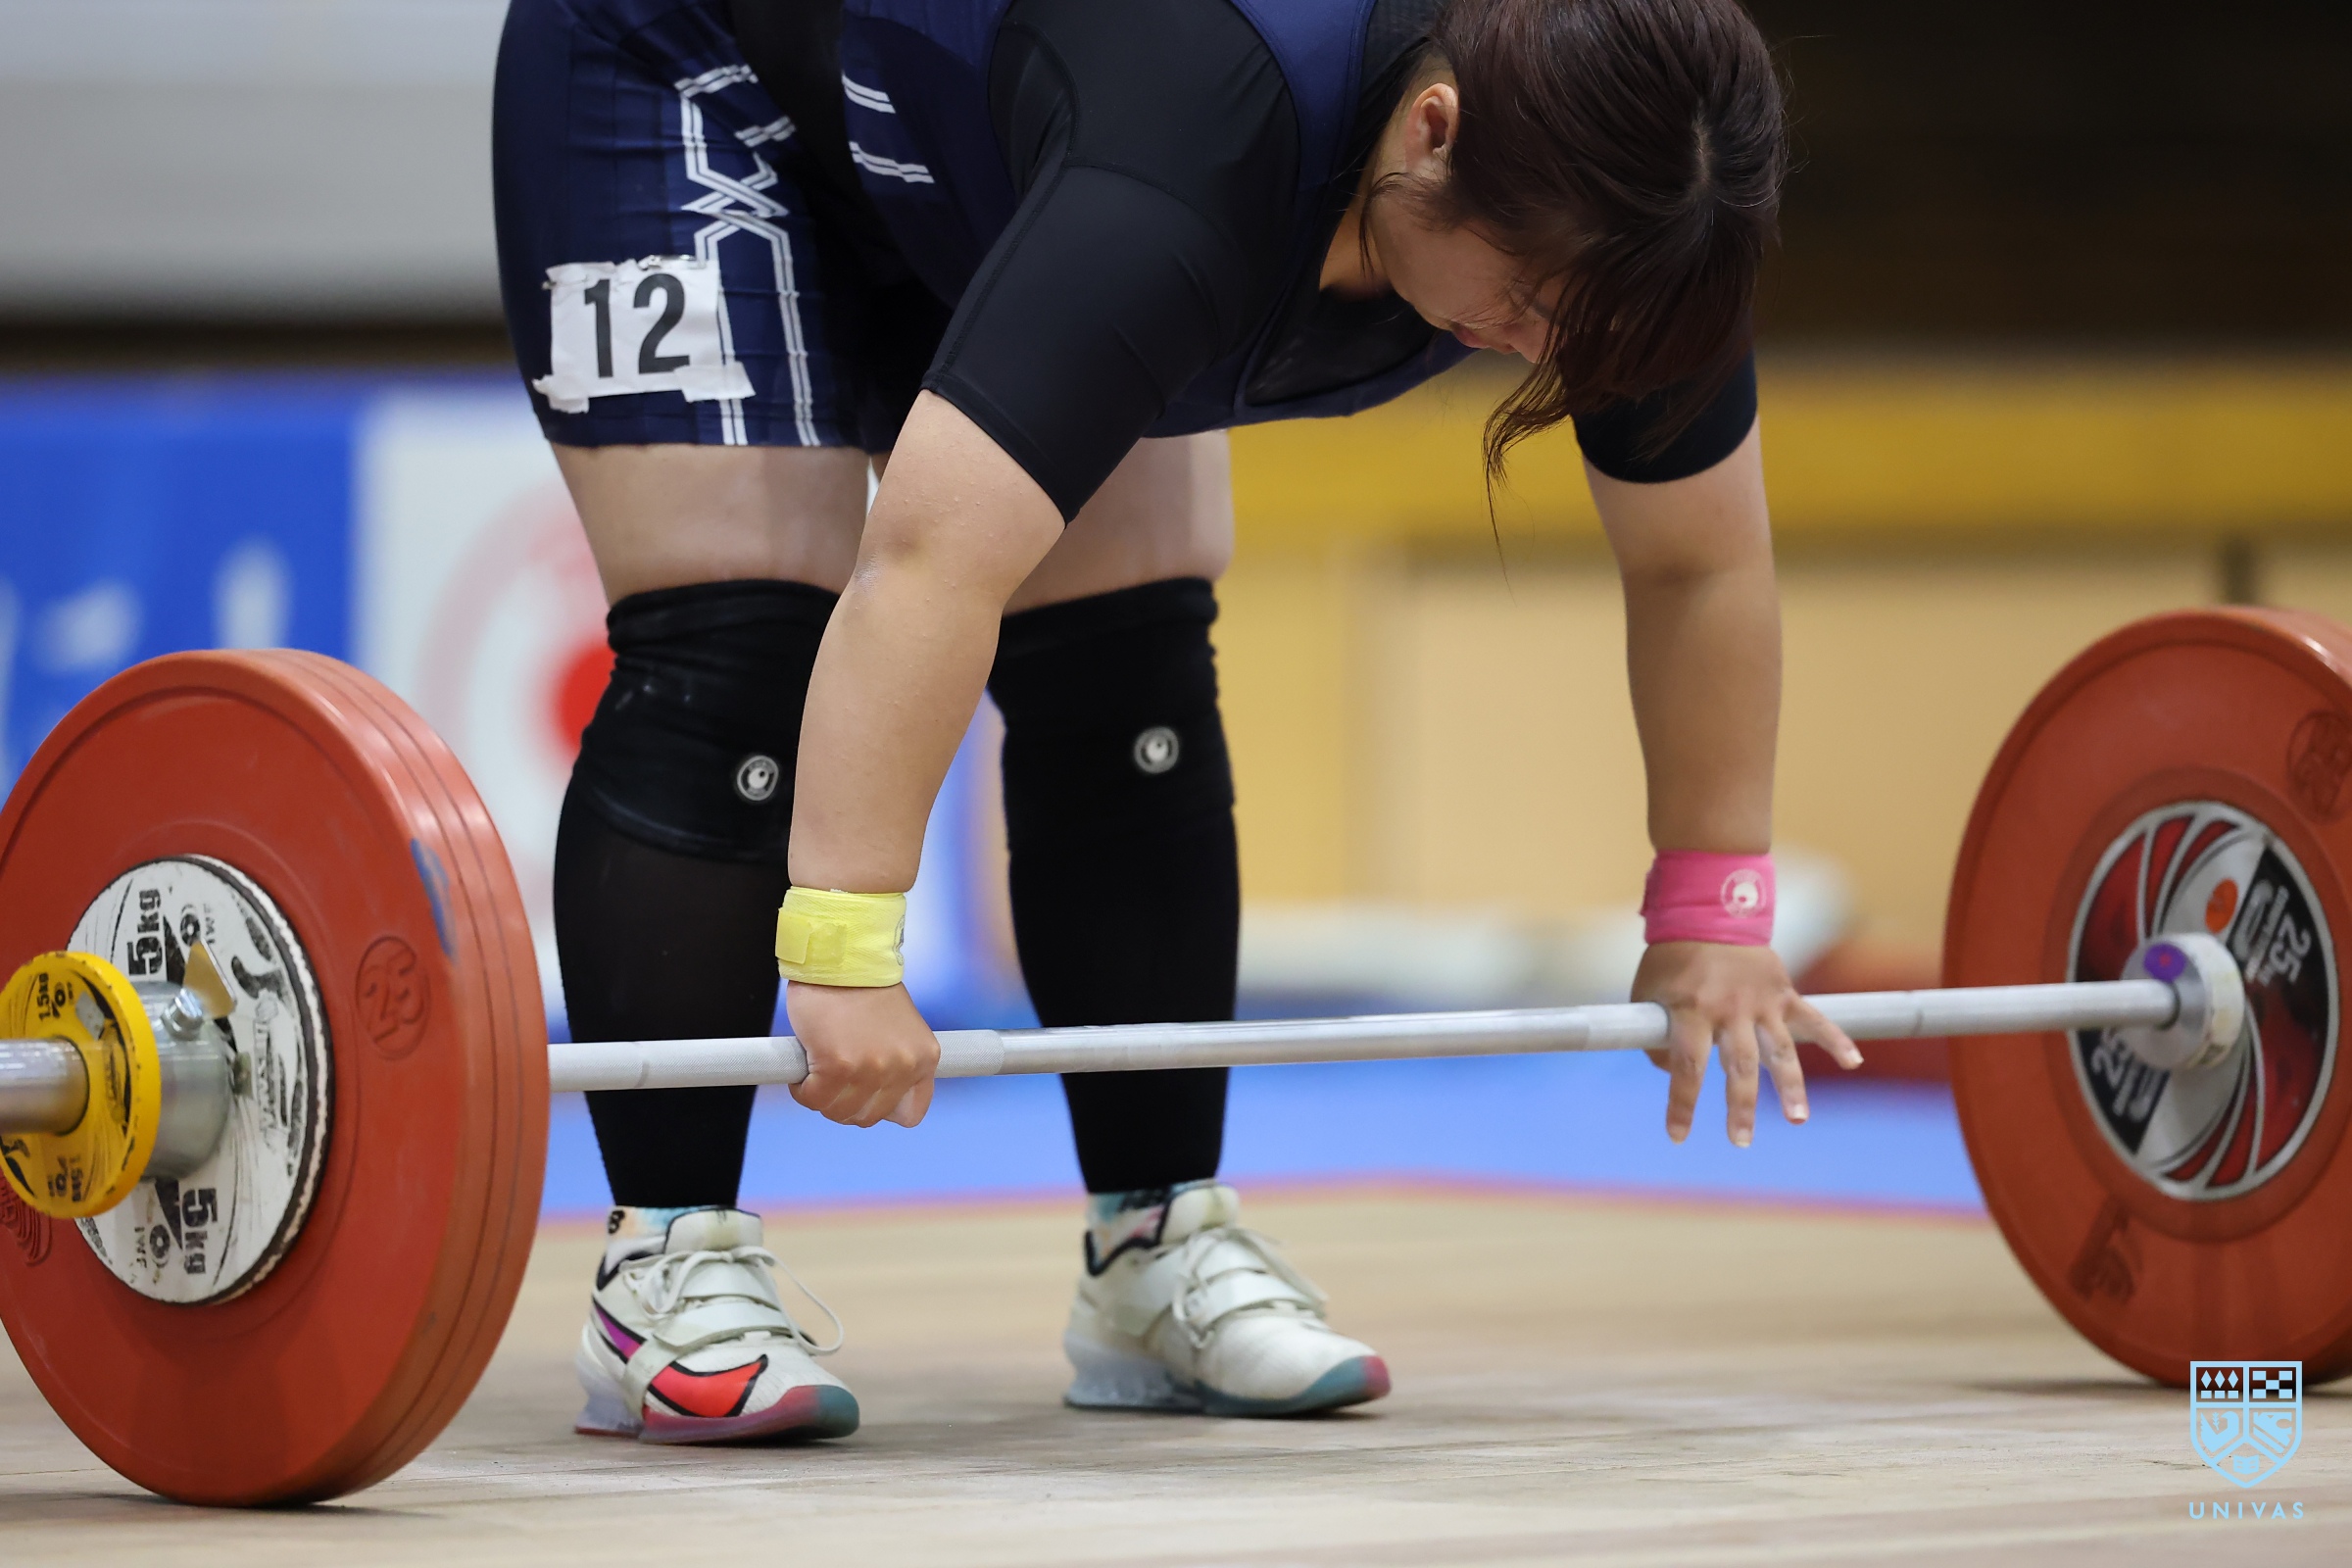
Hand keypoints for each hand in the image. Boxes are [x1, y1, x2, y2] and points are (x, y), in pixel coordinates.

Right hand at [784, 981, 938, 1127]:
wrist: (842, 958)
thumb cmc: (863, 991)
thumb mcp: (899, 1030)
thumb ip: (895, 1063)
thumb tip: (872, 1099)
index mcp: (924, 1059)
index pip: (910, 1114)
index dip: (882, 1109)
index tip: (865, 1094)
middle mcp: (903, 1067)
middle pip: (868, 1117)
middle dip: (845, 1104)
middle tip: (831, 1080)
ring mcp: (872, 1068)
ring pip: (839, 1112)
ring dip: (821, 1098)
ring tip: (816, 1071)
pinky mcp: (837, 1065)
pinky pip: (814, 1098)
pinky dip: (802, 1090)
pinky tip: (803, 1070)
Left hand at [1632, 942, 1861, 1145]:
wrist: (1706, 913)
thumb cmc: (1671, 961)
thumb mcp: (1649, 995)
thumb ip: (1655, 1037)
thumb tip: (1671, 1073)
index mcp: (1690, 1009)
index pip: (1686, 1066)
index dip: (1682, 1104)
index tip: (1677, 1136)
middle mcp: (1728, 1008)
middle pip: (1738, 1065)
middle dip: (1739, 1106)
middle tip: (1740, 1141)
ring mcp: (1759, 1001)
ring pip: (1779, 1049)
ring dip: (1789, 1086)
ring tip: (1797, 1119)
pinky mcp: (1783, 992)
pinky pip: (1812, 1018)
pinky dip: (1836, 1038)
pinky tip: (1854, 1061)